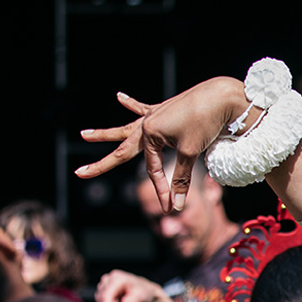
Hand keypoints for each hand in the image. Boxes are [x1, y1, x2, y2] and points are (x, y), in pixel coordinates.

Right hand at [77, 76, 247, 213]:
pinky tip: (119, 96)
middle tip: (80, 173)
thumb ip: (181, 179)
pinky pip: (144, 108)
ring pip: (126, 128)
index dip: (160, 189)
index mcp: (150, 132)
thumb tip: (178, 206)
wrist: (222, 95)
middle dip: (103, 164)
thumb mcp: (191, 152)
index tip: (170, 206)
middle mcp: (147, 123)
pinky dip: (132, 104)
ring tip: (84, 133)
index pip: (151, 168)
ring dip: (106, 133)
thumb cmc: (206, 122)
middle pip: (123, 149)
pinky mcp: (165, 108)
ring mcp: (155, 115)